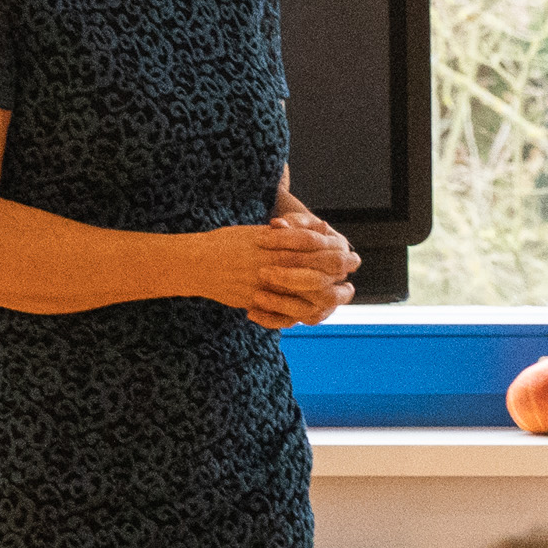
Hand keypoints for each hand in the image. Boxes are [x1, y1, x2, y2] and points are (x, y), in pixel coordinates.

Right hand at [211, 211, 356, 328]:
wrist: (196, 262)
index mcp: (276, 244)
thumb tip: (317, 232)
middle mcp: (274, 265)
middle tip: (350, 283)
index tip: (350, 256)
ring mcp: (265, 286)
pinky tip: (310, 314)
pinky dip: (299, 315)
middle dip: (339, 279)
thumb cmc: (226, 243)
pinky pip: (283, 314)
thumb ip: (287, 235)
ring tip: (336, 300)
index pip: (318, 250)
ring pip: (305, 299)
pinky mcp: (256, 302)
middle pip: (318, 275)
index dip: (338, 254)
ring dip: (325, 301)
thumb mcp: (258, 233)